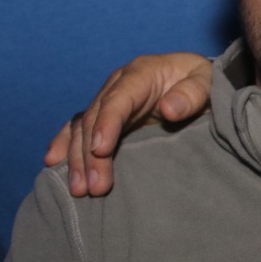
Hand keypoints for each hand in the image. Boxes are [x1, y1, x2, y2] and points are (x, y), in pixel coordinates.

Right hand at [42, 53, 212, 195]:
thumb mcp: (206, 81)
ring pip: (83, 127)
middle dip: (90, 154)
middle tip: (93, 186)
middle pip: (96, 118)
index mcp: (141, 73)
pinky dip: (65, 146)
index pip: (118, 99)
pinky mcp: (106, 117)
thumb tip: (167, 109)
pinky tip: (54, 165)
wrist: (198, 82)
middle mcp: (118, 85)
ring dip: (76, 158)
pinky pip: (78, 129)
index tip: (101, 149)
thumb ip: (191, 94)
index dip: (107, 123)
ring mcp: (109, 101)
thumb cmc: (202, 81)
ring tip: (78, 189)